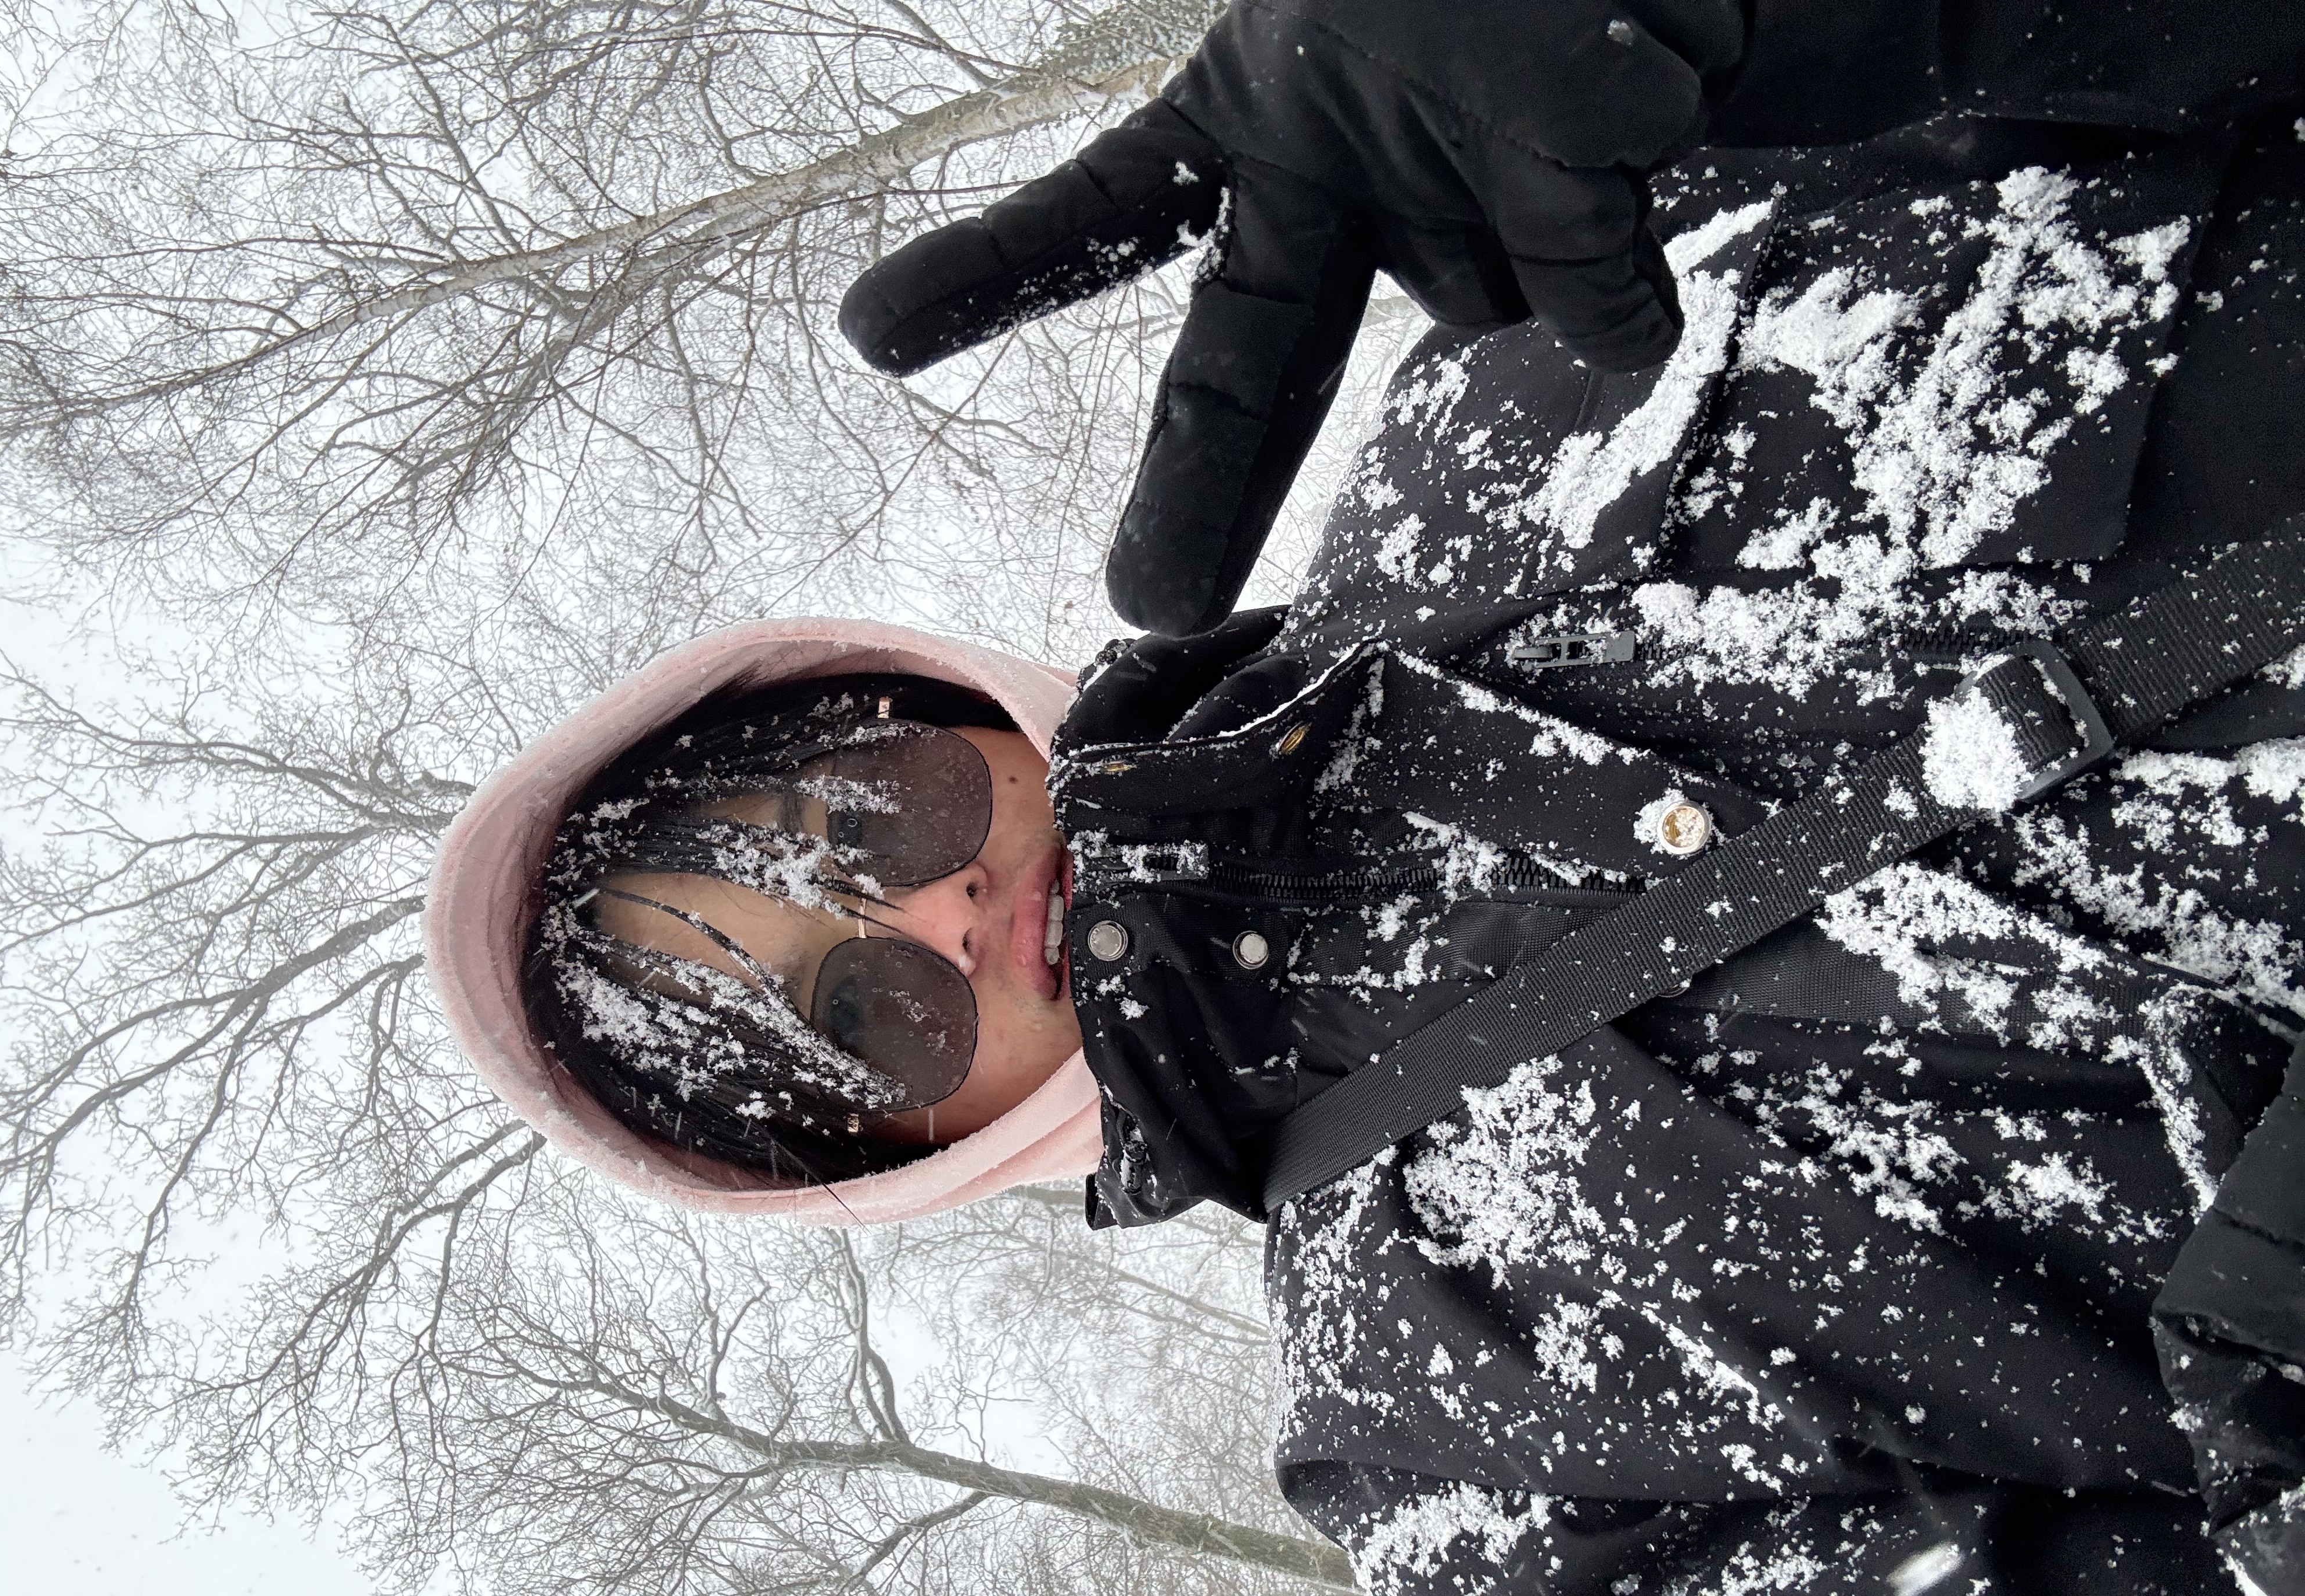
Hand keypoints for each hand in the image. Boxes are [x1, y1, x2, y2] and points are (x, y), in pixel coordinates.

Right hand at [840, 0, 1742, 634]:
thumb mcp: (1479, 14)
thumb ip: (1526, 152)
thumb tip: (1606, 340)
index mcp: (1264, 95)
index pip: (1113, 206)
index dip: (994, 275)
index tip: (874, 337)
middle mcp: (1352, 170)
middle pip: (1259, 353)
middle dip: (1200, 477)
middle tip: (1147, 596)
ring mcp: (1470, 207)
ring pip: (1488, 293)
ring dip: (1537, 235)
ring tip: (1606, 112)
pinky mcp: (1595, 228)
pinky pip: (1602, 302)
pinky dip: (1627, 287)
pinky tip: (1663, 211)